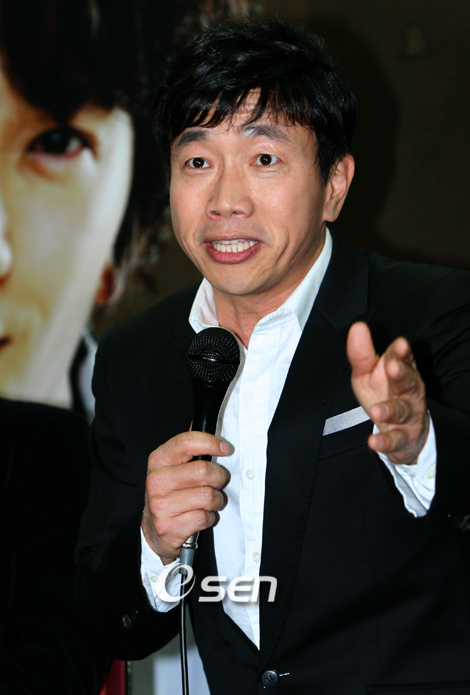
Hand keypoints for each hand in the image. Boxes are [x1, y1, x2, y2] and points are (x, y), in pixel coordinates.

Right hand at [141, 432, 228, 563]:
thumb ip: (189, 447)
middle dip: (218, 477)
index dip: (210, 442)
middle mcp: (156, 481)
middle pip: (204, 471)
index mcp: (158, 460)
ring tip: (206, 502)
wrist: (153, 530)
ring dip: (215, 501)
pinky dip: (208, 517)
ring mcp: (160, 506)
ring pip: (208, 496)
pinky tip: (198, 516)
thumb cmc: (170, 492)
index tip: (224, 448)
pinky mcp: (169, 527)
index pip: (186, 442)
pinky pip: (204, 517)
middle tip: (215, 482)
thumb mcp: (173, 466)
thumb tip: (203, 421)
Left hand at [347, 322, 428, 464]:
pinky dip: (386, 442)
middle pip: (408, 381)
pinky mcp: (404, 437)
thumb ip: (362, 353)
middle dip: (402, 374)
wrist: (402, 431)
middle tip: (393, 367)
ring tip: (378, 410)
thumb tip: (357, 327)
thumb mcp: (367, 373)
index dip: (401, 352)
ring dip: (391, 409)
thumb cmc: (383, 394)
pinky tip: (373, 442)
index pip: (402, 359)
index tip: (400, 344)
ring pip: (403, 410)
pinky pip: (396, 439)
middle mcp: (409, 391)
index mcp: (401, 371)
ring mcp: (409, 414)